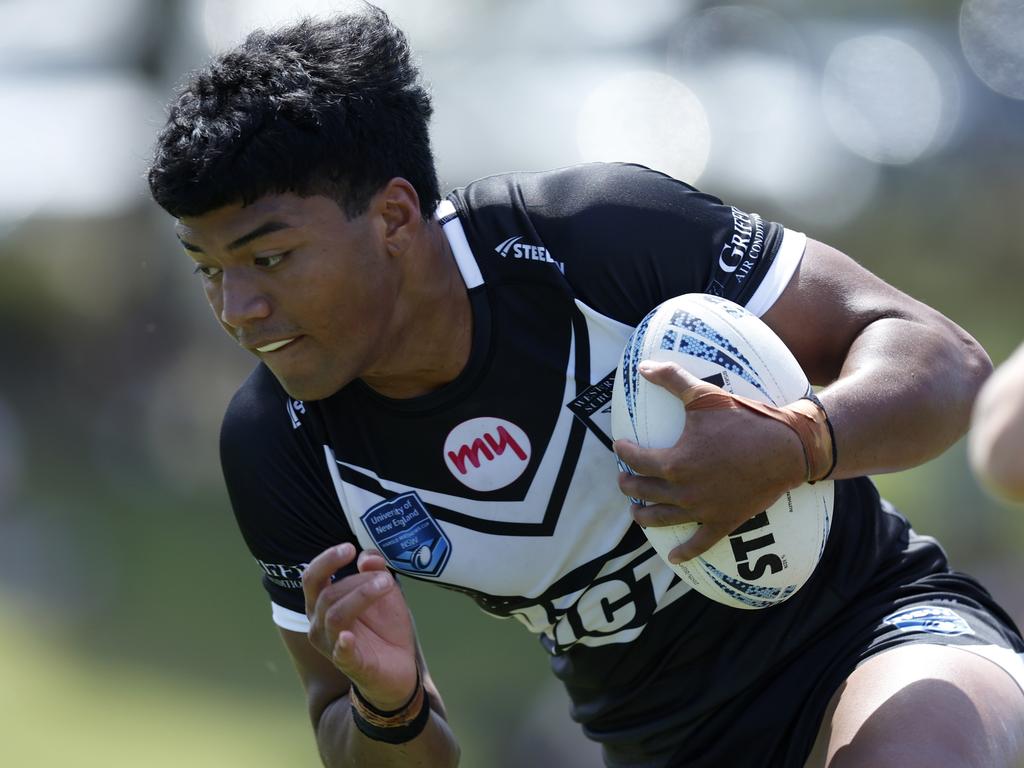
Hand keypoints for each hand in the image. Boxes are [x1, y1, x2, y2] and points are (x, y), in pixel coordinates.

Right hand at [303, 543, 417, 710]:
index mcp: (323, 604)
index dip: (327, 561)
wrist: (400, 667)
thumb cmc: (385, 628)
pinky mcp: (349, 664)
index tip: (349, 548)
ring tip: (386, 585)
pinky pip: (341, 654)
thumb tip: (367, 556)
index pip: (312, 578)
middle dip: (356, 580)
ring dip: (361, 596)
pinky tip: (349, 637)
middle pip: (326, 595)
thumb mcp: (385, 592)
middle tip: (384, 576)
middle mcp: (319, 624)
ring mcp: (331, 645)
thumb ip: (375, 571)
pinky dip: (343, 644)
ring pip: (335, 616)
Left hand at [613, 360, 806, 562]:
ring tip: (637, 512)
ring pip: (661, 520)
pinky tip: (673, 557)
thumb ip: (671, 379)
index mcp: (674, 462)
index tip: (620, 447)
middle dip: (628, 485)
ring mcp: (703, 509)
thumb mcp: (704, 395)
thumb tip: (642, 366)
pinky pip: (699, 543)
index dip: (623, 453)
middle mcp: (683, 490)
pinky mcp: (724, 521)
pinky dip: (684, 553)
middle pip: (642, 492)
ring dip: (644, 517)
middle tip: (625, 479)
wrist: (786, 447)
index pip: (635, 461)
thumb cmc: (743, 419)